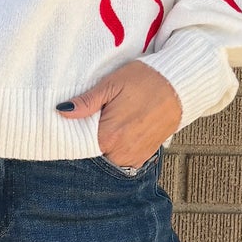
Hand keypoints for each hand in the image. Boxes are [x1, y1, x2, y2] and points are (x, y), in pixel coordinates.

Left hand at [60, 60, 182, 167]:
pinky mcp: (145, 156)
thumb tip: (62, 111)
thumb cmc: (145, 80)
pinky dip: (118, 151)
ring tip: (108, 126)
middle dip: (89, 142)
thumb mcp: (111, 84)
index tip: (74, 125)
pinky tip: (120, 133)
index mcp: (109, 136)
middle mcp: (121, 153)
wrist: (179, 85)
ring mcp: (134, 157)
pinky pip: (123, 160)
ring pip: (108, 159)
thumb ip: (86, 102)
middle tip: (92, 122)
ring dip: (104, 148)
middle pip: (93, 155)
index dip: (74, 136)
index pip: (79, 146)